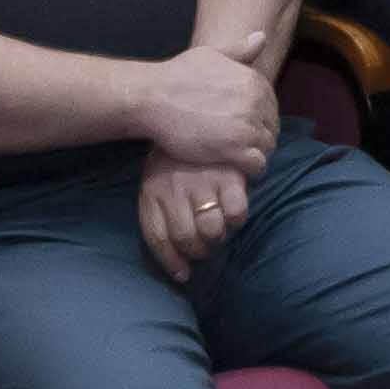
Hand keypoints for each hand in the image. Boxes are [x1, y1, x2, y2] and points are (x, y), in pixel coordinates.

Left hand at [134, 159, 254, 281]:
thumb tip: (179, 267)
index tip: (183, 274)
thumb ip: (159, 215)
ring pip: (212, 230)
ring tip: (219, 231)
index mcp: (152, 191)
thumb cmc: (173, 159)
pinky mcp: (229, 175)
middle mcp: (175, 190)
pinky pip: (237, 212)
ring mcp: (202, 182)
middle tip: (205, 247)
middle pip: (186, 239)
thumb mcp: (155, 181)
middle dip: (198, 251)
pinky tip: (233, 212)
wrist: (188, 113)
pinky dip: (237, 220)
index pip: (157, 238)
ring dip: (217, 239)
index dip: (170, 262)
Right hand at [135, 44, 279, 176]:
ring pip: (267, 146)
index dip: (258, 117)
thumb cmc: (177, 75)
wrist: (152, 98)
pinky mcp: (234, 149)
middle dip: (259, 135)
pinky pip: (258, 164)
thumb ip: (240, 50)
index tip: (241, 124)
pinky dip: (251, 168)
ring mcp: (246, 126)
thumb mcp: (211, 54)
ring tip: (235, 154)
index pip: (272, 105)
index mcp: (254, 80)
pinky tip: (235, 164)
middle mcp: (255, 102)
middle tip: (236, 142)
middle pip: (272, 126)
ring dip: (255, 152)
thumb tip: (262, 37)